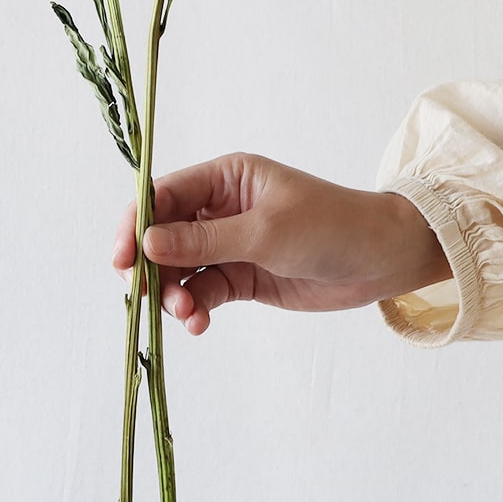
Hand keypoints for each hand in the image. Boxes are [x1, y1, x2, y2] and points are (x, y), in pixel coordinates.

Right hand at [112, 153, 449, 334]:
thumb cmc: (330, 226)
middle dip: (150, 266)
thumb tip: (147, 243)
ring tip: (187, 315)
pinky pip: (203, 291)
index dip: (135, 225)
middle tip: (144, 296)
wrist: (382, 260)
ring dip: (173, 294)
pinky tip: (199, 323)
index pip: (163, 196)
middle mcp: (220, 208)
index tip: (120, 259)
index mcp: (224, 178)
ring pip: (179, 269)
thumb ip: (204, 239)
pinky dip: (195, 309)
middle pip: (163, 235)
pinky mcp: (241, 276)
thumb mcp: (265, 231)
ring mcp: (229, 244)